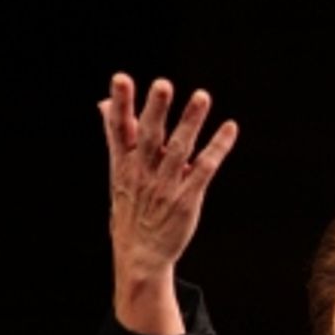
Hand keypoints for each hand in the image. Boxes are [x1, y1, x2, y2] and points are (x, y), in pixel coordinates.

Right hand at [98, 71, 238, 276]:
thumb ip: (116, 135)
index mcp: (124, 164)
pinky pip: (204, 170)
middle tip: (163, 85)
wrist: (141, 255)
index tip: (121, 79)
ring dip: (191, 122)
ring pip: (179, 149)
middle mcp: (144, 173)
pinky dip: (218, 148)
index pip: (119, 129)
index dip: (120, 104)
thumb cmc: (131, 208)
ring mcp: (165, 187)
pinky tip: (230, 128)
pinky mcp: (186, 200)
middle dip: (155, 110)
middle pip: (149, 137)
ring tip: (202, 96)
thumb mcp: (118, 172)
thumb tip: (104, 103)